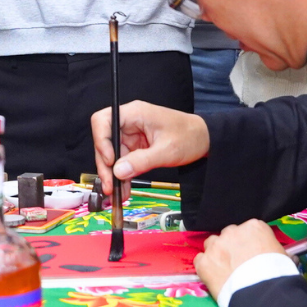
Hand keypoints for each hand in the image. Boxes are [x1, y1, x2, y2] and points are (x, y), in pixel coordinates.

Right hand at [90, 99, 209, 186]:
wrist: (204, 139)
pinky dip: (122, 174)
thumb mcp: (166, 151)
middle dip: (105, 164)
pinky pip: (122, 160)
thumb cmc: (189, 136)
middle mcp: (129, 122)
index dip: (101, 140)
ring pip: (111, 154)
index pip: (103, 120)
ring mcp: (131, 134)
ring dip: (112, 174)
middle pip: (104, 141)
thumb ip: (141, 161)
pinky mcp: (135, 146)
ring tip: (117, 192)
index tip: (110, 160)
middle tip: (110, 185)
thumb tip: (118, 171)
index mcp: (134, 113)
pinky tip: (124, 188)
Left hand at [195, 219, 288, 300]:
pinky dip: (205, 267)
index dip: (248, 243)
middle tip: (237, 262)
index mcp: (254, 227)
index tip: (250, 253)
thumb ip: (274, 250)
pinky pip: (200, 260)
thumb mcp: (283, 256)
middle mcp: (232, 231)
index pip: (248, 230)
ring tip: (224, 269)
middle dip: (231, 246)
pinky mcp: (204, 262)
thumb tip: (280, 255)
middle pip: (228, 235)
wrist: (262, 293)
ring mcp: (216, 246)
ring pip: (211, 244)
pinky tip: (213, 276)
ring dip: (216, 253)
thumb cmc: (277, 274)